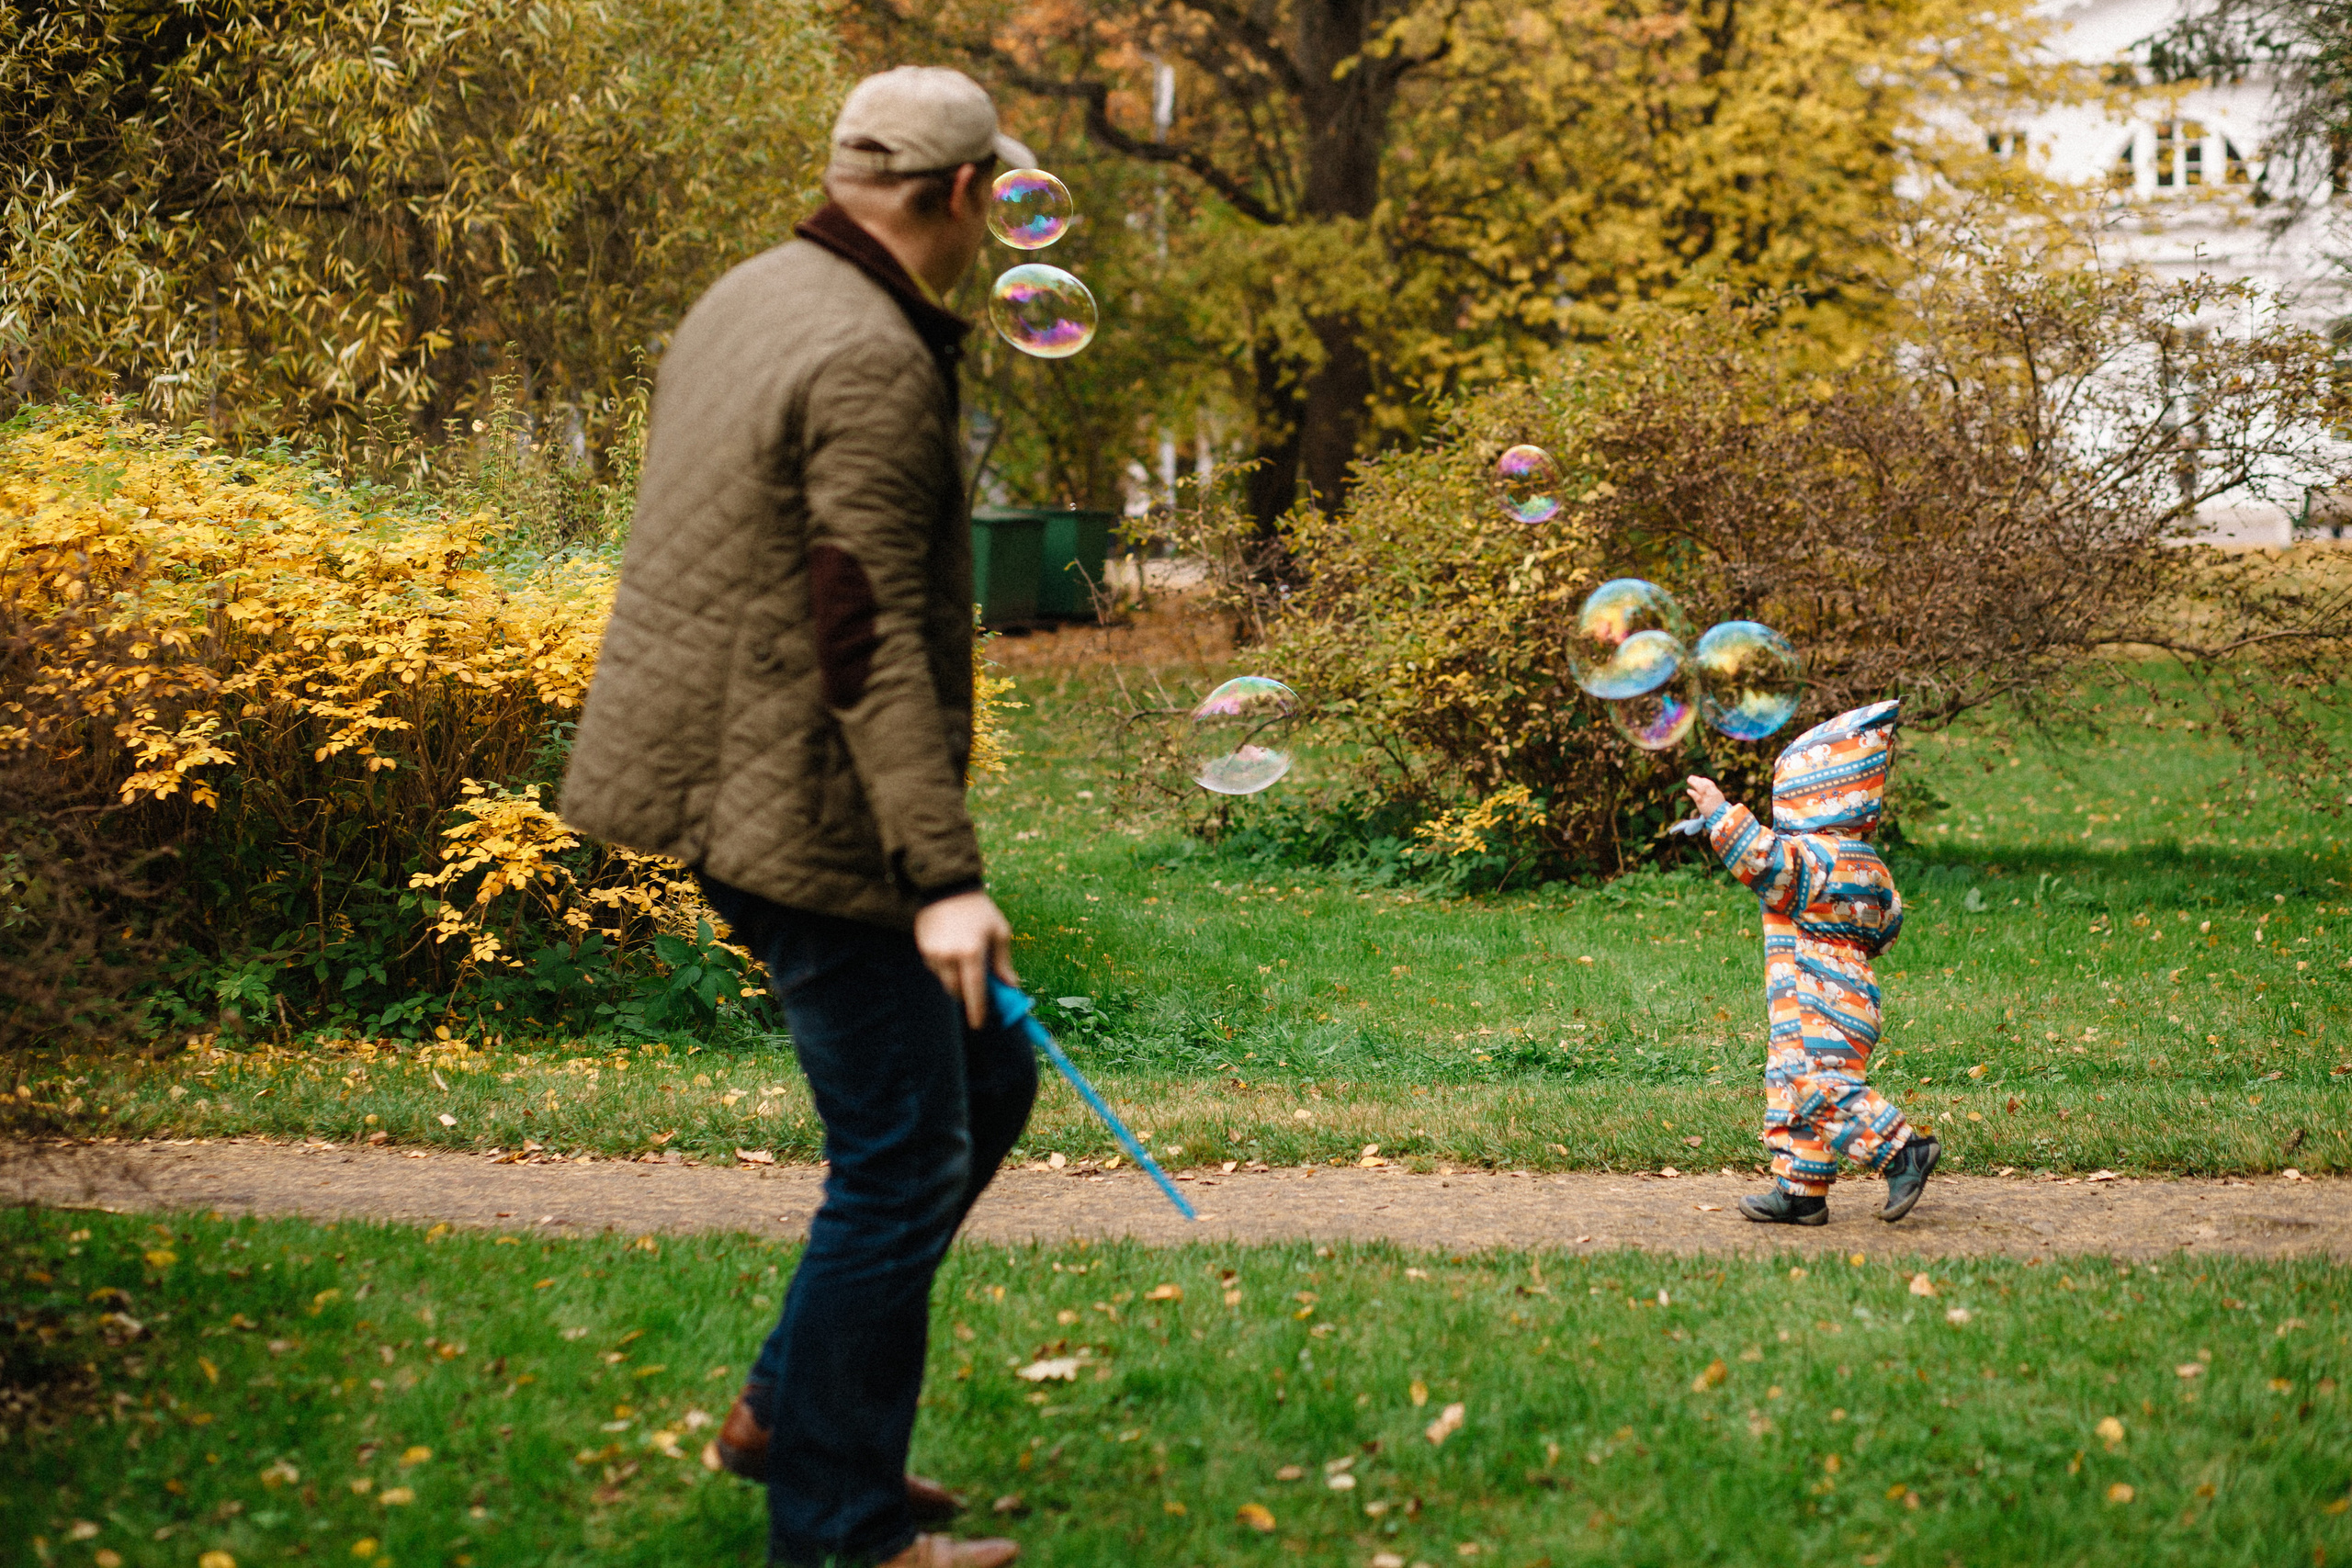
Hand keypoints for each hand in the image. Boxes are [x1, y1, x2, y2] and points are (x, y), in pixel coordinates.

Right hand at [914, 890, 1017, 1029]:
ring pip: (944, 982)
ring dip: (956, 983)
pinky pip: (935, 969)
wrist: (948, 887)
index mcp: (972, 952)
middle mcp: (950, 956)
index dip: (977, 1010)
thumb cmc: (980, 910)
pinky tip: (953, 955)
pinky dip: (945, 970)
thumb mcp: (999, 932)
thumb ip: (1003, 962)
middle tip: (976, 995)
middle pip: (956, 992)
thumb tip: (1011, 986)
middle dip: (966, 997)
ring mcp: (934, 953)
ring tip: (966, 966)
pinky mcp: (923, 949)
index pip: (975, 990)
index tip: (979, 1023)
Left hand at [1685, 775, 1726, 816]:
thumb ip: (1713, 795)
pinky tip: (1688, 790)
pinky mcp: (1703, 804)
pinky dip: (1692, 793)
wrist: (1721, 817)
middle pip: (1704, 784)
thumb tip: (1707, 791)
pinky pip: (1697, 797)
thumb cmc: (1719, 810)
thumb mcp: (1718, 800)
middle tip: (1690, 777)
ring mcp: (1707, 799)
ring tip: (1688, 780)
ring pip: (1701, 788)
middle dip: (1697, 780)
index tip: (1699, 779)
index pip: (1710, 783)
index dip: (1703, 780)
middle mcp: (1712, 794)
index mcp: (1716, 793)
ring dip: (1694, 783)